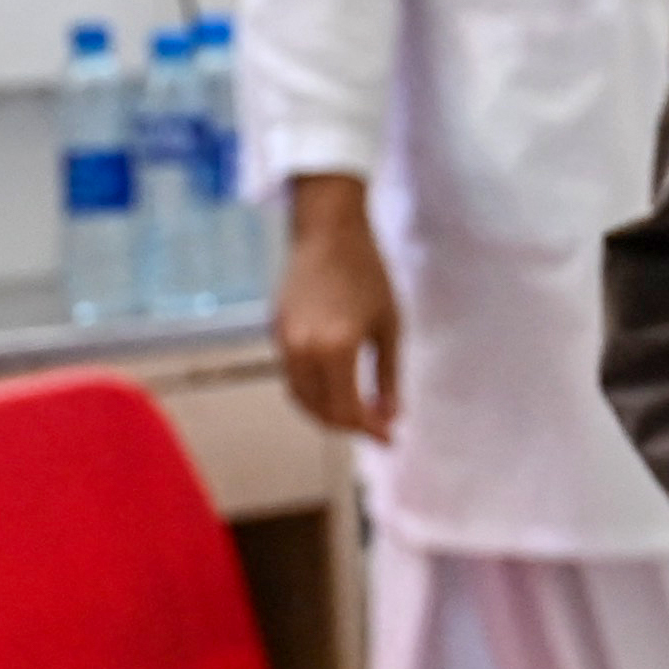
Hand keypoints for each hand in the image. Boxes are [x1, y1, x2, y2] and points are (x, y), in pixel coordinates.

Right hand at [275, 173, 401, 441]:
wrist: (329, 231)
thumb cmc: (367, 273)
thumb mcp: (389, 326)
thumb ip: (389, 376)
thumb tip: (391, 416)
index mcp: (336, 349)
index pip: (348, 410)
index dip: (370, 429)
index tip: (391, 437)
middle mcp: (303, 350)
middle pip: (321, 411)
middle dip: (350, 426)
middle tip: (377, 427)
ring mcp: (285, 342)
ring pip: (301, 398)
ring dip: (328, 413)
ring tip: (359, 412)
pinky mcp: (276, 332)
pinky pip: (292, 377)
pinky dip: (313, 393)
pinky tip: (337, 388)